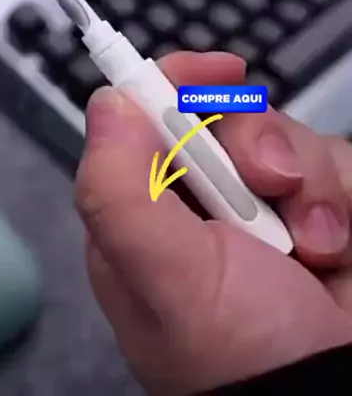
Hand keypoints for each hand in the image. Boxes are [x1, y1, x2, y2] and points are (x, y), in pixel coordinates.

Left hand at [75, 51, 351, 394]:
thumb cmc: (243, 359)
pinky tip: (336, 253)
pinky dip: (343, 203)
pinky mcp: (314, 215)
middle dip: (260, 146)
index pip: (146, 116)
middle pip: (225, 117)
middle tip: (273, 185)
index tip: (218, 71)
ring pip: (287, 139)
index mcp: (145, 213)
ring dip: (313, 186)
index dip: (179, 82)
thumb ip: (119, 192)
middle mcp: (199, 205)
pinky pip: (333, 167)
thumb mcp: (167, 280)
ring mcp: (260, 210)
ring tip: (314, 246)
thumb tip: (104, 101)